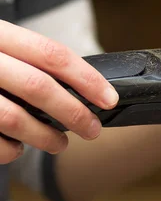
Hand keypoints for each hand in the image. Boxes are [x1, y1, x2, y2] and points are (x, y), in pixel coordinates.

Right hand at [0, 20, 118, 163]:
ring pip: (15, 118)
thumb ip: (28, 62)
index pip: (51, 54)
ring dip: (46, 137)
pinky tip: (18, 148)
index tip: (110, 99)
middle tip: (92, 129)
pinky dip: (11, 151)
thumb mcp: (0, 49)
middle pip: (39, 87)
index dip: (87, 78)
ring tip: (60, 144)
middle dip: (75, 113)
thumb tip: (83, 91)